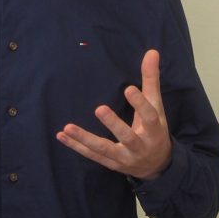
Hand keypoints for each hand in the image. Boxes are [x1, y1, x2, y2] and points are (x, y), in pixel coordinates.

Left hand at [56, 49, 170, 179]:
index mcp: (154, 131)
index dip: (140, 103)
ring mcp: (124, 158)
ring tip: (68, 127)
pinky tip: (62, 135)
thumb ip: (151, 80)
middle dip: (113, 124)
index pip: (149, 117)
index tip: (129, 88)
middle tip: (99, 108)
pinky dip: (76, 146)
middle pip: (127, 136)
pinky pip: (92, 155)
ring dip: (85, 139)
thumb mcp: (157, 106)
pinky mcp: (111, 164)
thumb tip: (152, 52)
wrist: (156, 165)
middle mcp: (140, 147)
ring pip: (104, 149)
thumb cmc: (155, 129)